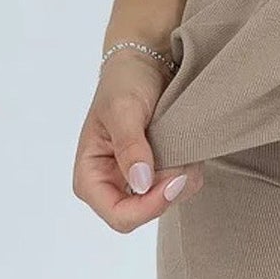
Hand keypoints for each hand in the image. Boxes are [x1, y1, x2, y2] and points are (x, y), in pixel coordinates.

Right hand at [73, 51, 202, 228]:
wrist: (146, 62)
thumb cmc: (125, 82)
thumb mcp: (123, 110)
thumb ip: (130, 147)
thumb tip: (140, 183)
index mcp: (90, 177)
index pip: (119, 216)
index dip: (150, 206)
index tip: (176, 178)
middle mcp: (110, 186)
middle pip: (145, 214)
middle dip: (169, 189)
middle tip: (183, 155)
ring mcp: (134, 183)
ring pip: (166, 203)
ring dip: (183, 177)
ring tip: (182, 143)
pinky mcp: (156, 175)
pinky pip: (179, 188)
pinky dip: (189, 171)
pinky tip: (186, 147)